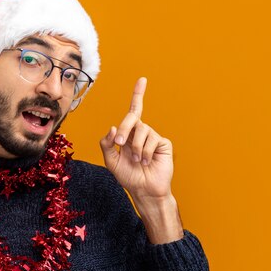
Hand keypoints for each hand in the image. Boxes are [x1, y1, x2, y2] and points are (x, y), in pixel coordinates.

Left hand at [99, 77, 173, 200]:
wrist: (145, 190)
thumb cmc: (128, 177)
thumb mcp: (111, 161)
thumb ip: (107, 144)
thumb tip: (112, 128)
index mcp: (129, 134)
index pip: (133, 111)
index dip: (138, 95)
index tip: (142, 80)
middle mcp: (141, 133)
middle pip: (133, 118)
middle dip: (125, 129)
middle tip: (121, 144)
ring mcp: (153, 137)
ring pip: (141, 130)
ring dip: (136, 148)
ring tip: (138, 161)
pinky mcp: (163, 143)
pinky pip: (151, 140)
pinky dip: (145, 152)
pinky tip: (147, 162)